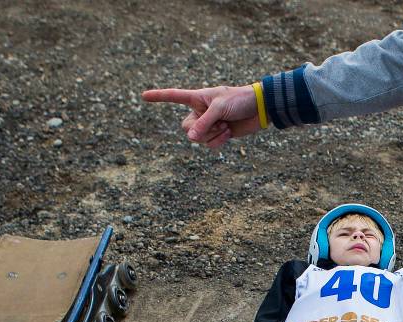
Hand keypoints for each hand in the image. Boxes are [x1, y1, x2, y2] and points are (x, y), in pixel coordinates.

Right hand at [141, 85, 259, 148]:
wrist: (259, 109)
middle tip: (218, 123)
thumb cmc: (239, 100)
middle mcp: (200, 111)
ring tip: (226, 126)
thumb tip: (190, 138)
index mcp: (197, 98)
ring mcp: (208, 124)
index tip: (143, 96)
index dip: (158, 97)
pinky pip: (209, 144)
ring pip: (198, 139)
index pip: (174, 96)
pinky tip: (228, 133)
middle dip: (201, 130)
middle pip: (186, 128)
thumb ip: (204, 123)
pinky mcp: (218, 134)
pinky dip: (218, 141)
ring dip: (212, 135)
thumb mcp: (220, 109)